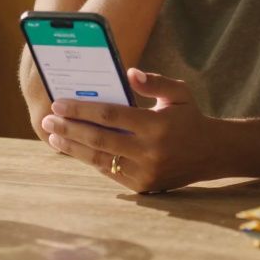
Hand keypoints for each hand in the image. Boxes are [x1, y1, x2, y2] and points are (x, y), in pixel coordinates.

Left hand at [41, 68, 218, 192]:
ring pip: (100, 160)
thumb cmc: (189, 117)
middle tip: (47, 120)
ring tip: (53, 136)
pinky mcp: (143, 187)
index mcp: (157, 125)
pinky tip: (74, 148)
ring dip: (72, 148)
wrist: (212, 154)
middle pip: (99, 139)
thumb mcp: (179, 92)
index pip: (111, 115)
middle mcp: (150, 151)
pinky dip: (90, 159)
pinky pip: (110, 172)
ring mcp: (146, 172)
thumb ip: (155, 81)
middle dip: (69, 129)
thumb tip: (129, 72)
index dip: (82, 110)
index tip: (58, 103)